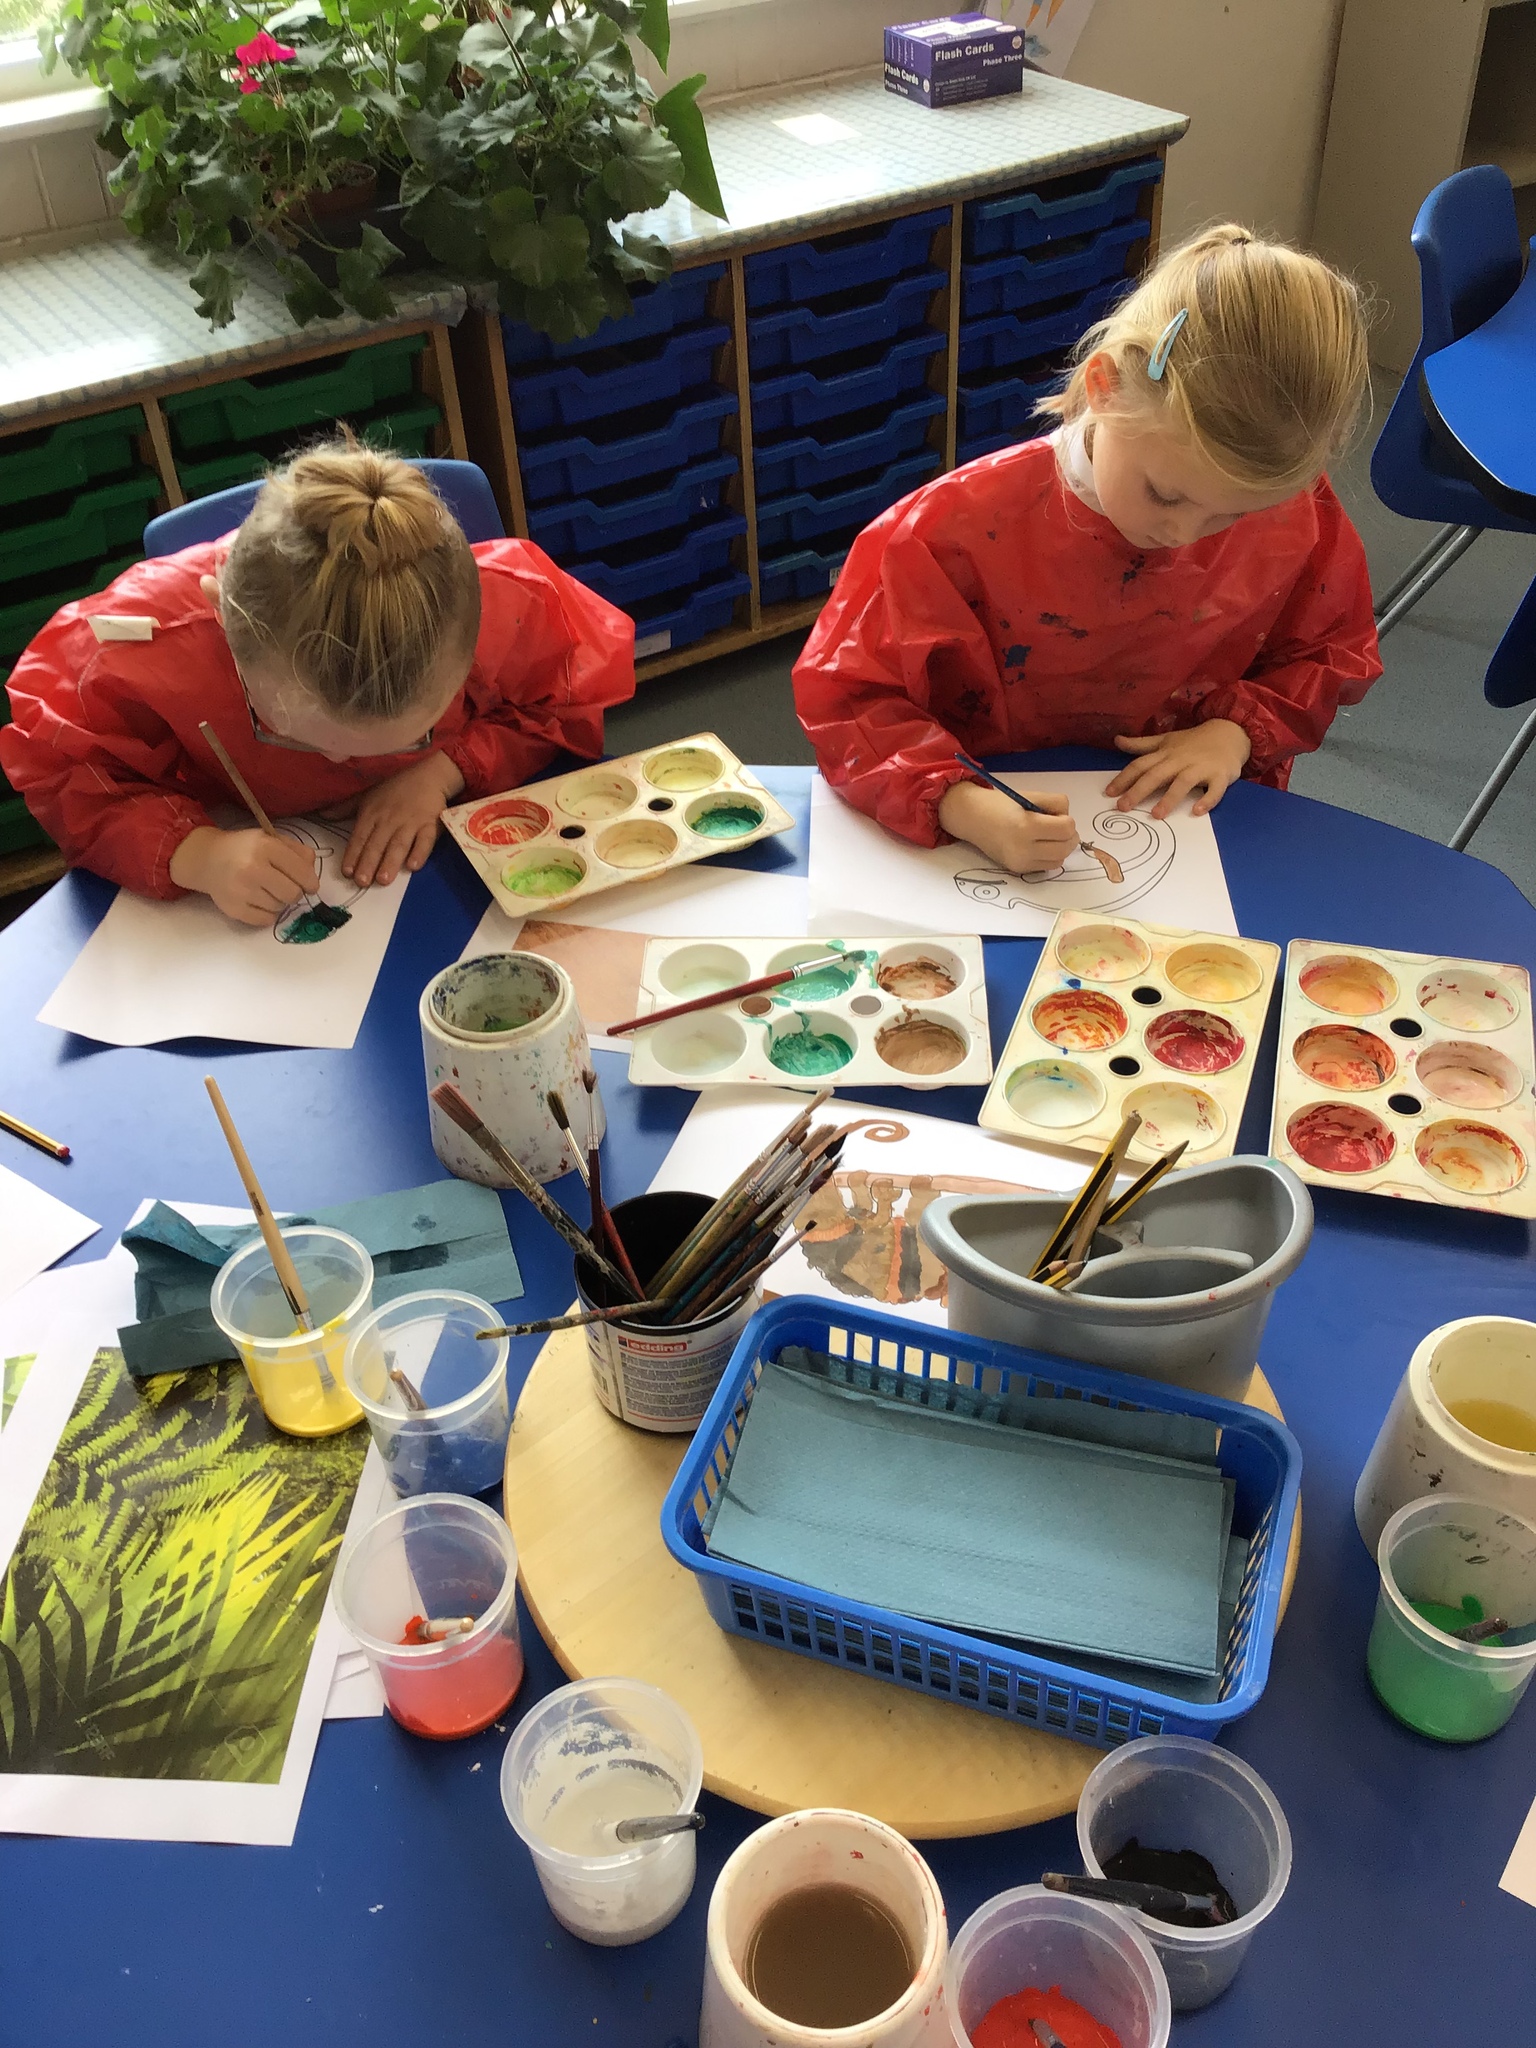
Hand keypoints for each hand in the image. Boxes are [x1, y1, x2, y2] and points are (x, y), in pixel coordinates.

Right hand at [169, 826, 319, 925]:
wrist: (208, 858)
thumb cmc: (245, 849)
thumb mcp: (272, 840)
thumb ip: (298, 853)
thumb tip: (312, 877)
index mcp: (265, 846)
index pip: (302, 873)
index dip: (310, 882)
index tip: (309, 885)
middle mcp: (252, 868)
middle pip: (293, 894)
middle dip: (294, 892)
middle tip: (285, 886)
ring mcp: (241, 890)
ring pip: (280, 908)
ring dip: (278, 902)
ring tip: (266, 889)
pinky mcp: (234, 909)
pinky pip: (266, 920)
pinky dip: (267, 913)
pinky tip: (258, 900)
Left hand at [342, 752, 464, 886]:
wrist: (429, 776)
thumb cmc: (395, 788)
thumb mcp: (367, 795)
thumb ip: (345, 808)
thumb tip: (320, 815)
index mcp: (372, 813)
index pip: (360, 837)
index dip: (353, 854)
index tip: (347, 872)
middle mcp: (389, 820)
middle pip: (377, 844)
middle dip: (368, 863)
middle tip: (362, 882)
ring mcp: (411, 822)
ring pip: (399, 844)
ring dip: (391, 862)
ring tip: (383, 880)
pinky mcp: (431, 825)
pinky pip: (425, 840)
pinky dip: (420, 852)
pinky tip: (413, 866)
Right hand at [938, 780, 1079, 874]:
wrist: (973, 818)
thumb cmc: (1001, 803)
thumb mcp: (1030, 795)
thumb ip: (1056, 804)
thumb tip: (1069, 824)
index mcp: (1026, 825)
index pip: (1066, 829)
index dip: (1068, 820)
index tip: (1058, 815)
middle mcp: (1023, 848)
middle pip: (1065, 848)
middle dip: (1069, 836)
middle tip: (1060, 827)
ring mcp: (1020, 862)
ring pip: (1059, 860)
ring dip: (1061, 848)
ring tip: (1050, 836)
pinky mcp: (1018, 869)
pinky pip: (1046, 866)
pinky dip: (1049, 856)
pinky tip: (1040, 846)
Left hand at [1106, 720, 1251, 817]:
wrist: (1231, 732)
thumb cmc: (1194, 741)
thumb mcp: (1166, 740)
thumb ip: (1142, 745)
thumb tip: (1117, 741)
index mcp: (1165, 753)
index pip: (1140, 765)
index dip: (1123, 778)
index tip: (1108, 793)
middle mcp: (1180, 760)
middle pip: (1156, 775)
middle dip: (1138, 790)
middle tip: (1122, 807)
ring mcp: (1201, 767)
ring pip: (1183, 782)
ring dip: (1169, 798)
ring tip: (1156, 815)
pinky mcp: (1221, 775)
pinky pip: (1214, 790)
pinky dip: (1207, 800)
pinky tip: (1197, 811)